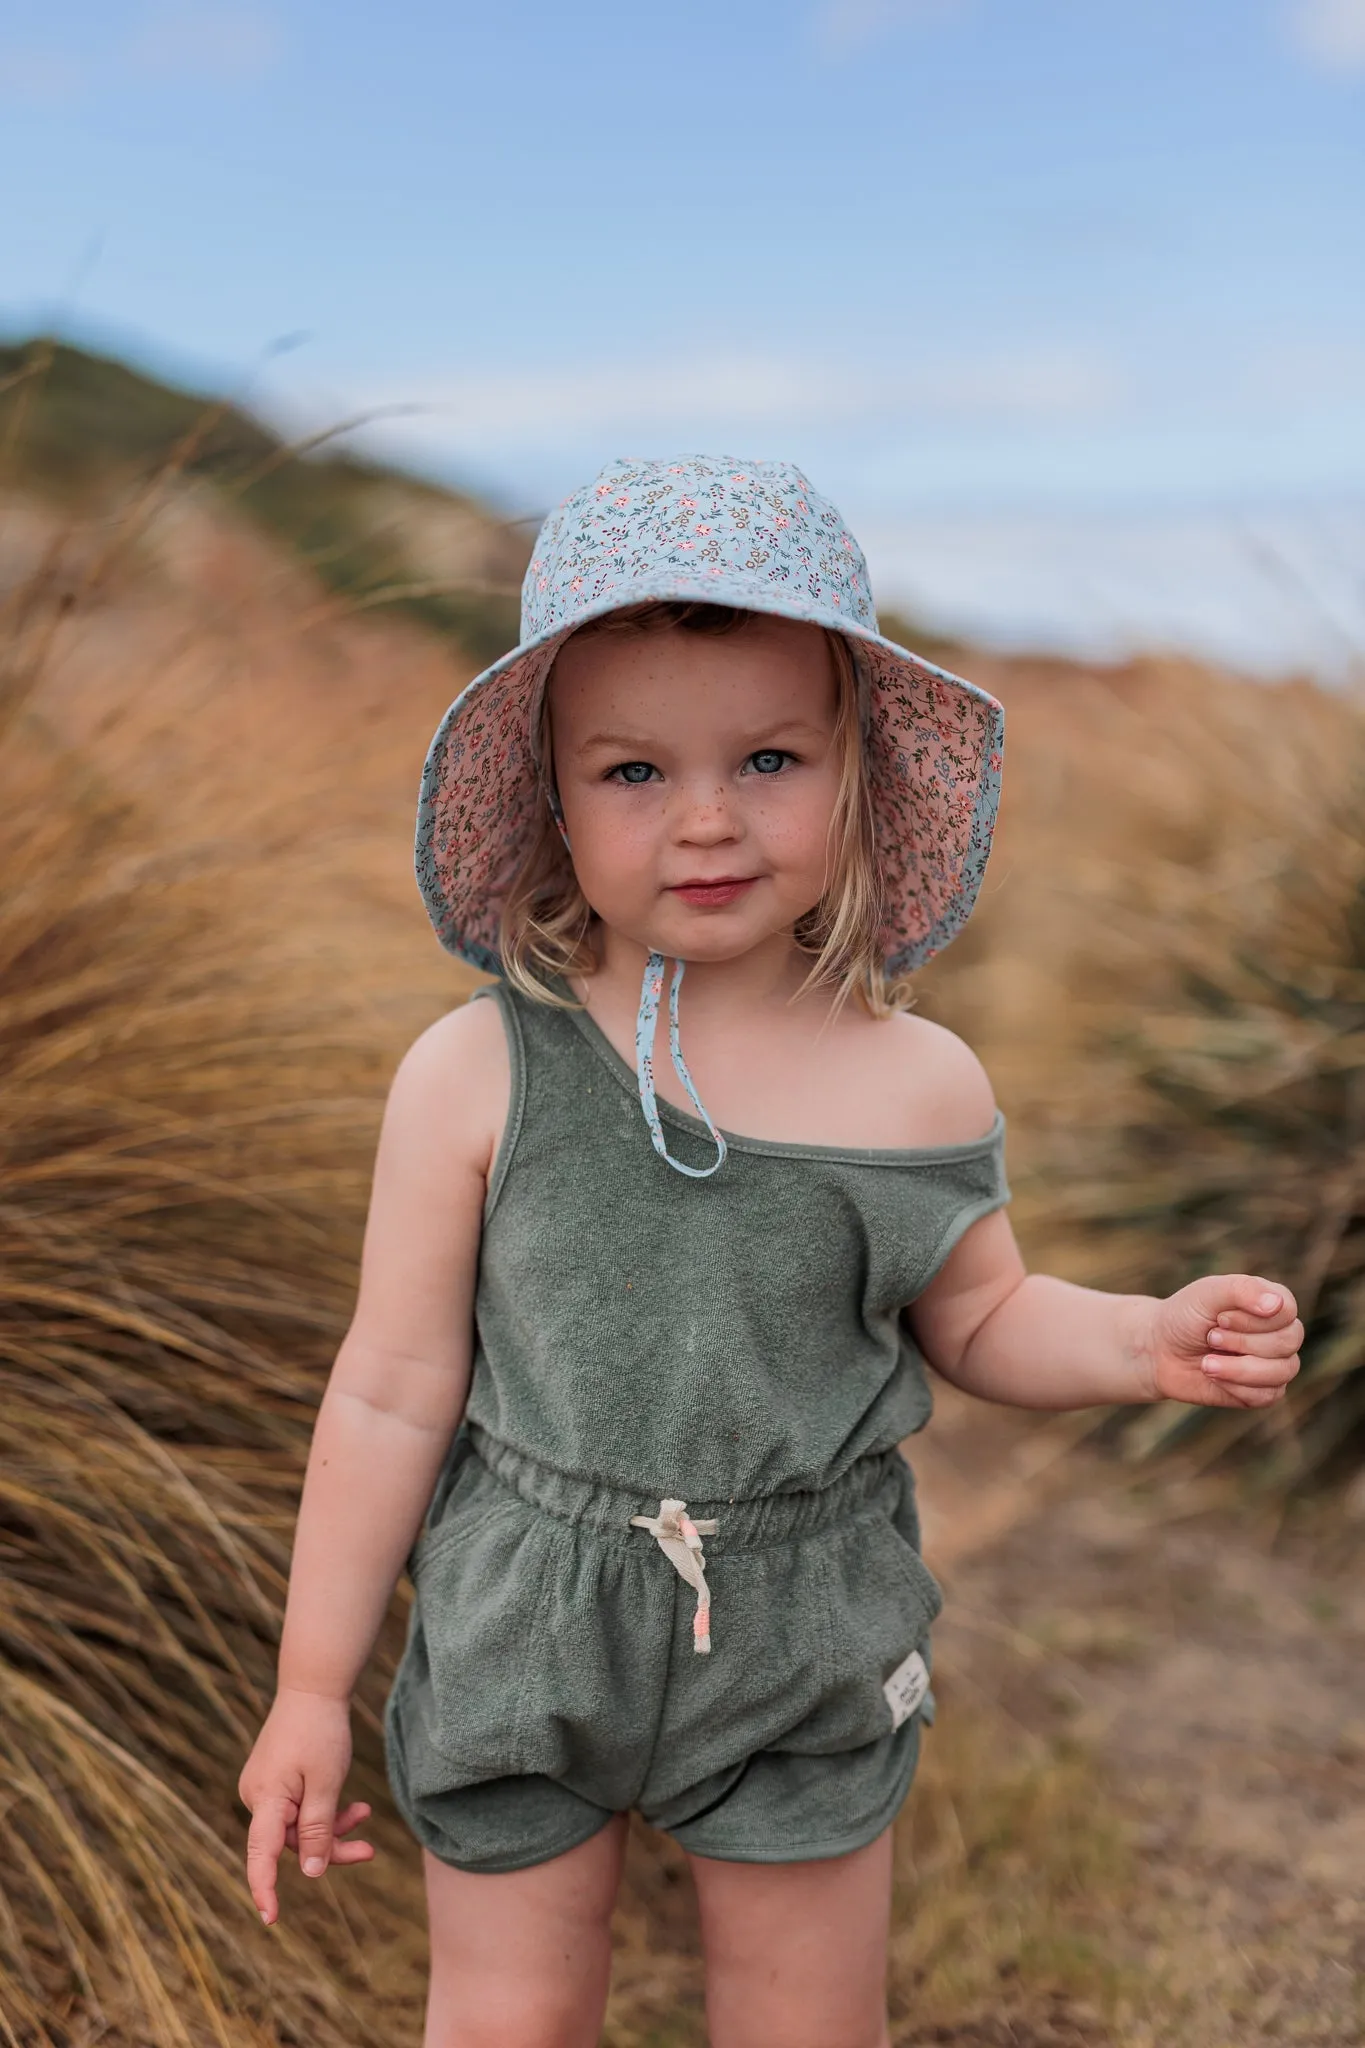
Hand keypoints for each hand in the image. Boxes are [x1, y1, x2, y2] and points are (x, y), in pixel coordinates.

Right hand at [238, 1687, 374, 1926]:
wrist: (313, 1689)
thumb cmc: (320, 1732)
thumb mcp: (325, 1782)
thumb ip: (317, 1830)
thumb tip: (310, 1873)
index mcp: (265, 1799)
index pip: (260, 1855)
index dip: (264, 1888)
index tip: (271, 1918)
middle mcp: (257, 1797)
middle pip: (290, 1842)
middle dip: (329, 1848)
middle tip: (368, 1852)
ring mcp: (266, 1789)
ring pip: (299, 1827)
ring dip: (332, 1828)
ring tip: (364, 1813)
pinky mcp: (277, 1782)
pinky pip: (300, 1810)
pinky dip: (325, 1811)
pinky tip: (354, 1806)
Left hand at [1144, 1274, 1302, 1408]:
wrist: (1160, 1351)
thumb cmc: (1186, 1316)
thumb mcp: (1206, 1293)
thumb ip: (1242, 1290)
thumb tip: (1276, 1305)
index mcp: (1272, 1302)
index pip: (1287, 1312)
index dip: (1252, 1319)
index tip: (1220, 1318)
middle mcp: (1280, 1332)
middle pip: (1288, 1342)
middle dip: (1242, 1342)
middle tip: (1210, 1337)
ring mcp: (1275, 1363)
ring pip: (1283, 1371)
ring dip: (1238, 1368)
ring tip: (1206, 1362)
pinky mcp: (1263, 1390)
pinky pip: (1268, 1395)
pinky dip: (1236, 1387)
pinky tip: (1214, 1376)